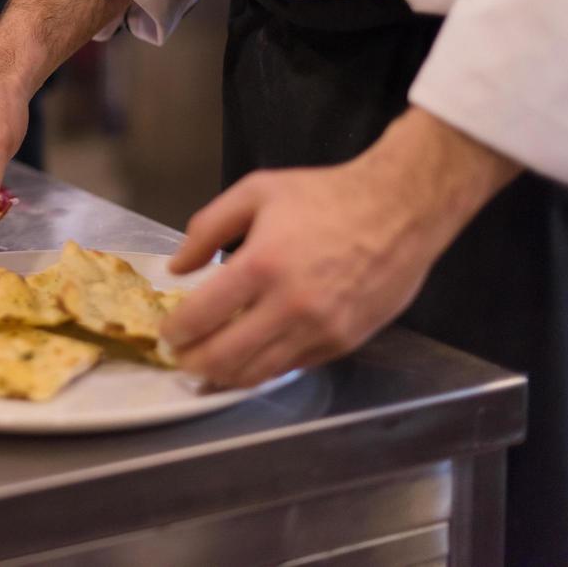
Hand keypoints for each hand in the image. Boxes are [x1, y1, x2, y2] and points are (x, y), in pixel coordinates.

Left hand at [161, 108, 519, 387]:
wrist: (400, 208)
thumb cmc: (326, 196)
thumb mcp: (256, 192)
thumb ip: (207, 227)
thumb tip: (177, 267)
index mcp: (261, 265)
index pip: (201, 316)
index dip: (175, 331)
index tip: (167, 332)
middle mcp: (290, 306)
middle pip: (224, 357)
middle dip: (192, 362)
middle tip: (179, 357)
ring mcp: (319, 330)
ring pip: (258, 373)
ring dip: (224, 375)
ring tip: (207, 366)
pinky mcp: (343, 343)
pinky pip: (291, 368)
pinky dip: (264, 368)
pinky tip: (250, 357)